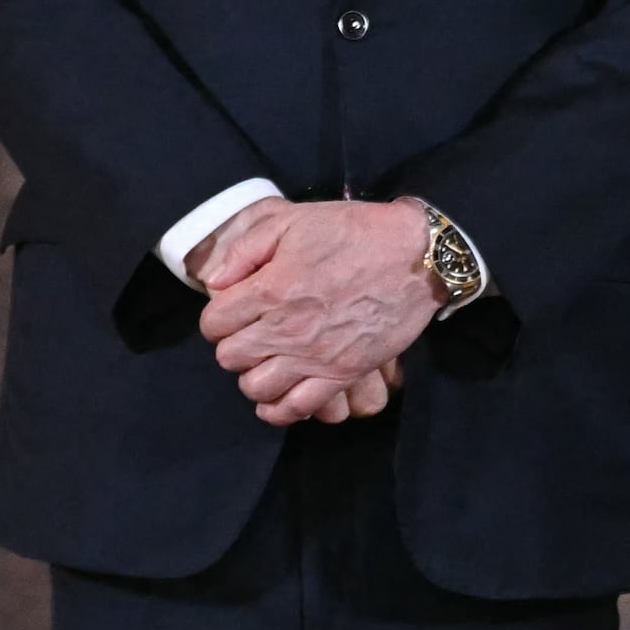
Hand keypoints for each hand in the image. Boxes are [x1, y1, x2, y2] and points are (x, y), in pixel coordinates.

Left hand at [194, 196, 446, 423]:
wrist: (416, 256)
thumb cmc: (353, 232)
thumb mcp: (293, 220)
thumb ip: (245, 249)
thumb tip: (214, 283)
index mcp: (270, 289)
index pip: (213, 323)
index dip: (218, 315)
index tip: (234, 307)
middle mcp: (286, 329)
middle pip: (230, 357)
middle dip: (233, 343)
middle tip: (252, 330)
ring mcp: (314, 357)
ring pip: (256, 387)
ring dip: (254, 374)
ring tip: (267, 359)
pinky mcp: (342, 375)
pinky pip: (295, 408)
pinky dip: (278, 408)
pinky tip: (278, 395)